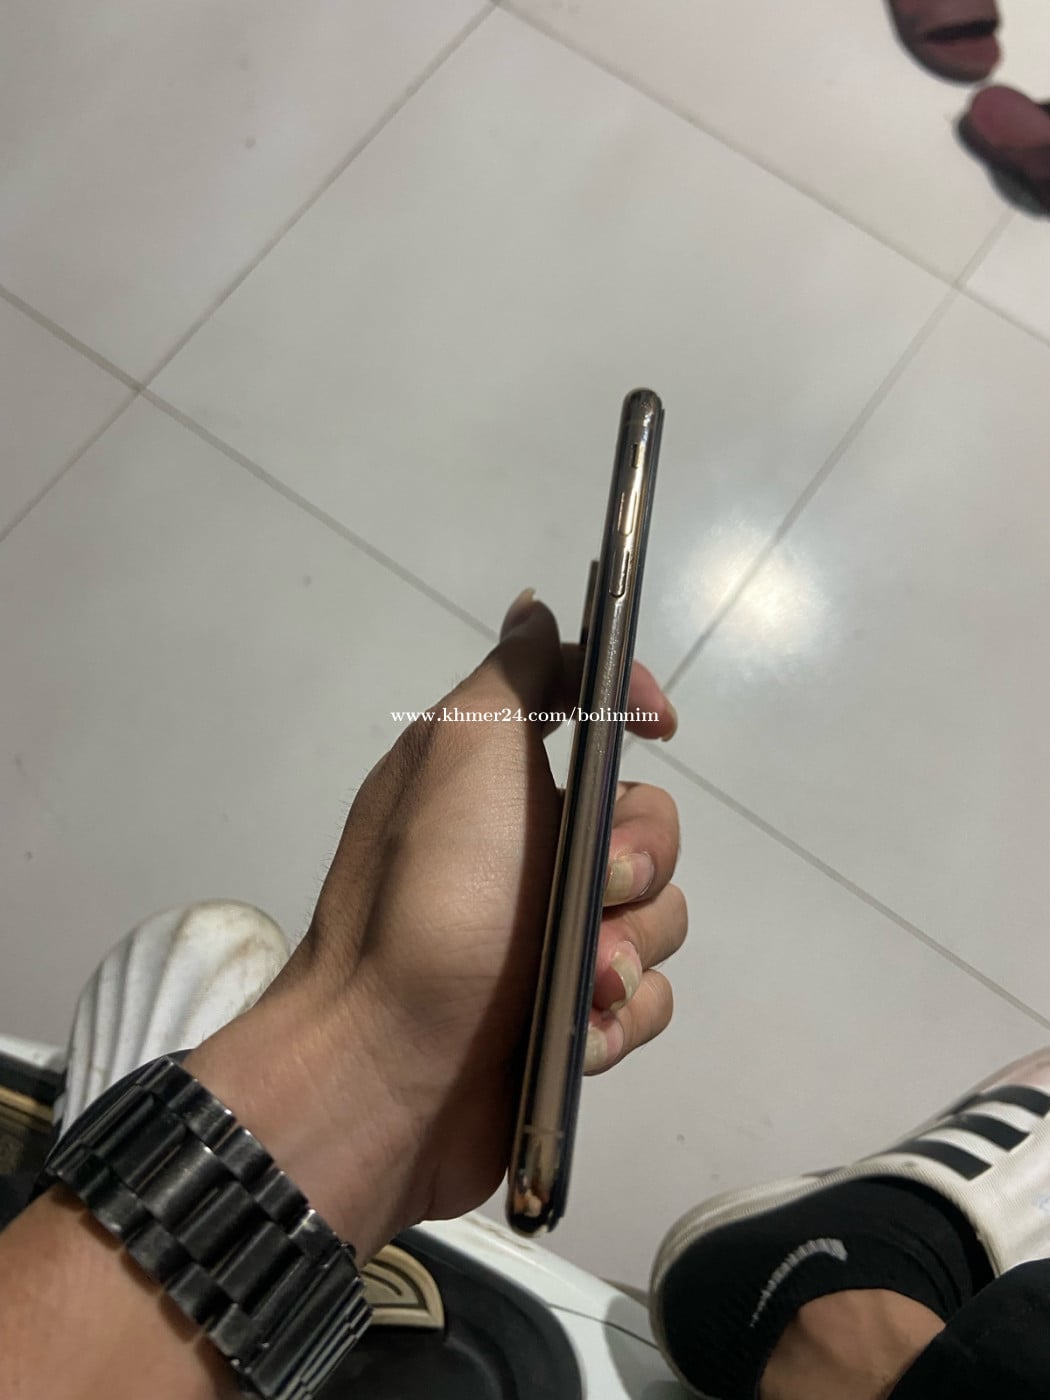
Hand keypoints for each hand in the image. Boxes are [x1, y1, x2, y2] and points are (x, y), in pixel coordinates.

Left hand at [187, 592, 685, 1257]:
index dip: (632, 708)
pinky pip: (645, 999)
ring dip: (627, 951)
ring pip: (658, 918)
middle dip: (638, 861)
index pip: (594, 715)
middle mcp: (533, 853)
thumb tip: (535, 604)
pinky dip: (622, 1017)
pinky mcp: (571, 1019)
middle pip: (650, 827)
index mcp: (503, 784)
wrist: (385, 1070)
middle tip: (595, 890)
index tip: (658, 727)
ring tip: (583, 987)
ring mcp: (552, 940)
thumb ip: (514, 680)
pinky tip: (586, 1035)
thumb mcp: (464, 758)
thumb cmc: (430, 899)